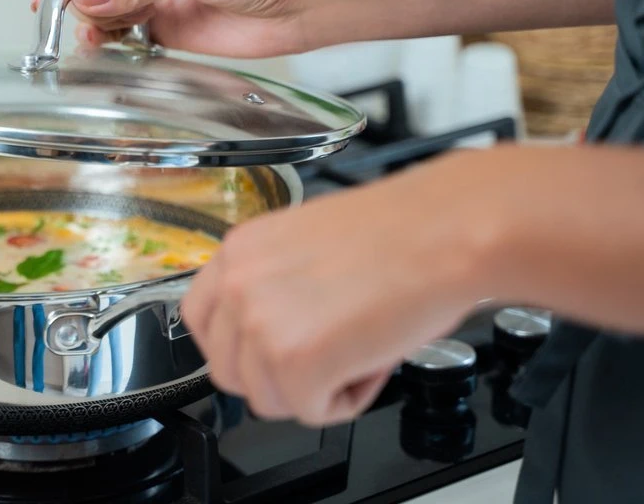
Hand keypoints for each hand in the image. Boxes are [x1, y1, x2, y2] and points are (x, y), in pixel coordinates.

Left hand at [181, 148, 504, 425]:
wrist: (443, 231)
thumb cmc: (397, 233)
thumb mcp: (303, 246)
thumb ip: (268, 286)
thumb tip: (263, 332)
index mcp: (237, 252)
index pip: (200, 321)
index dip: (240, 346)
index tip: (270, 349)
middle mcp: (237, 285)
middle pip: (229, 372)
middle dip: (280, 375)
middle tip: (328, 352)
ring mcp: (260, 324)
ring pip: (267, 399)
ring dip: (315, 387)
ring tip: (355, 346)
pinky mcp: (295, 362)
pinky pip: (309, 412)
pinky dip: (346, 399)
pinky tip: (370, 358)